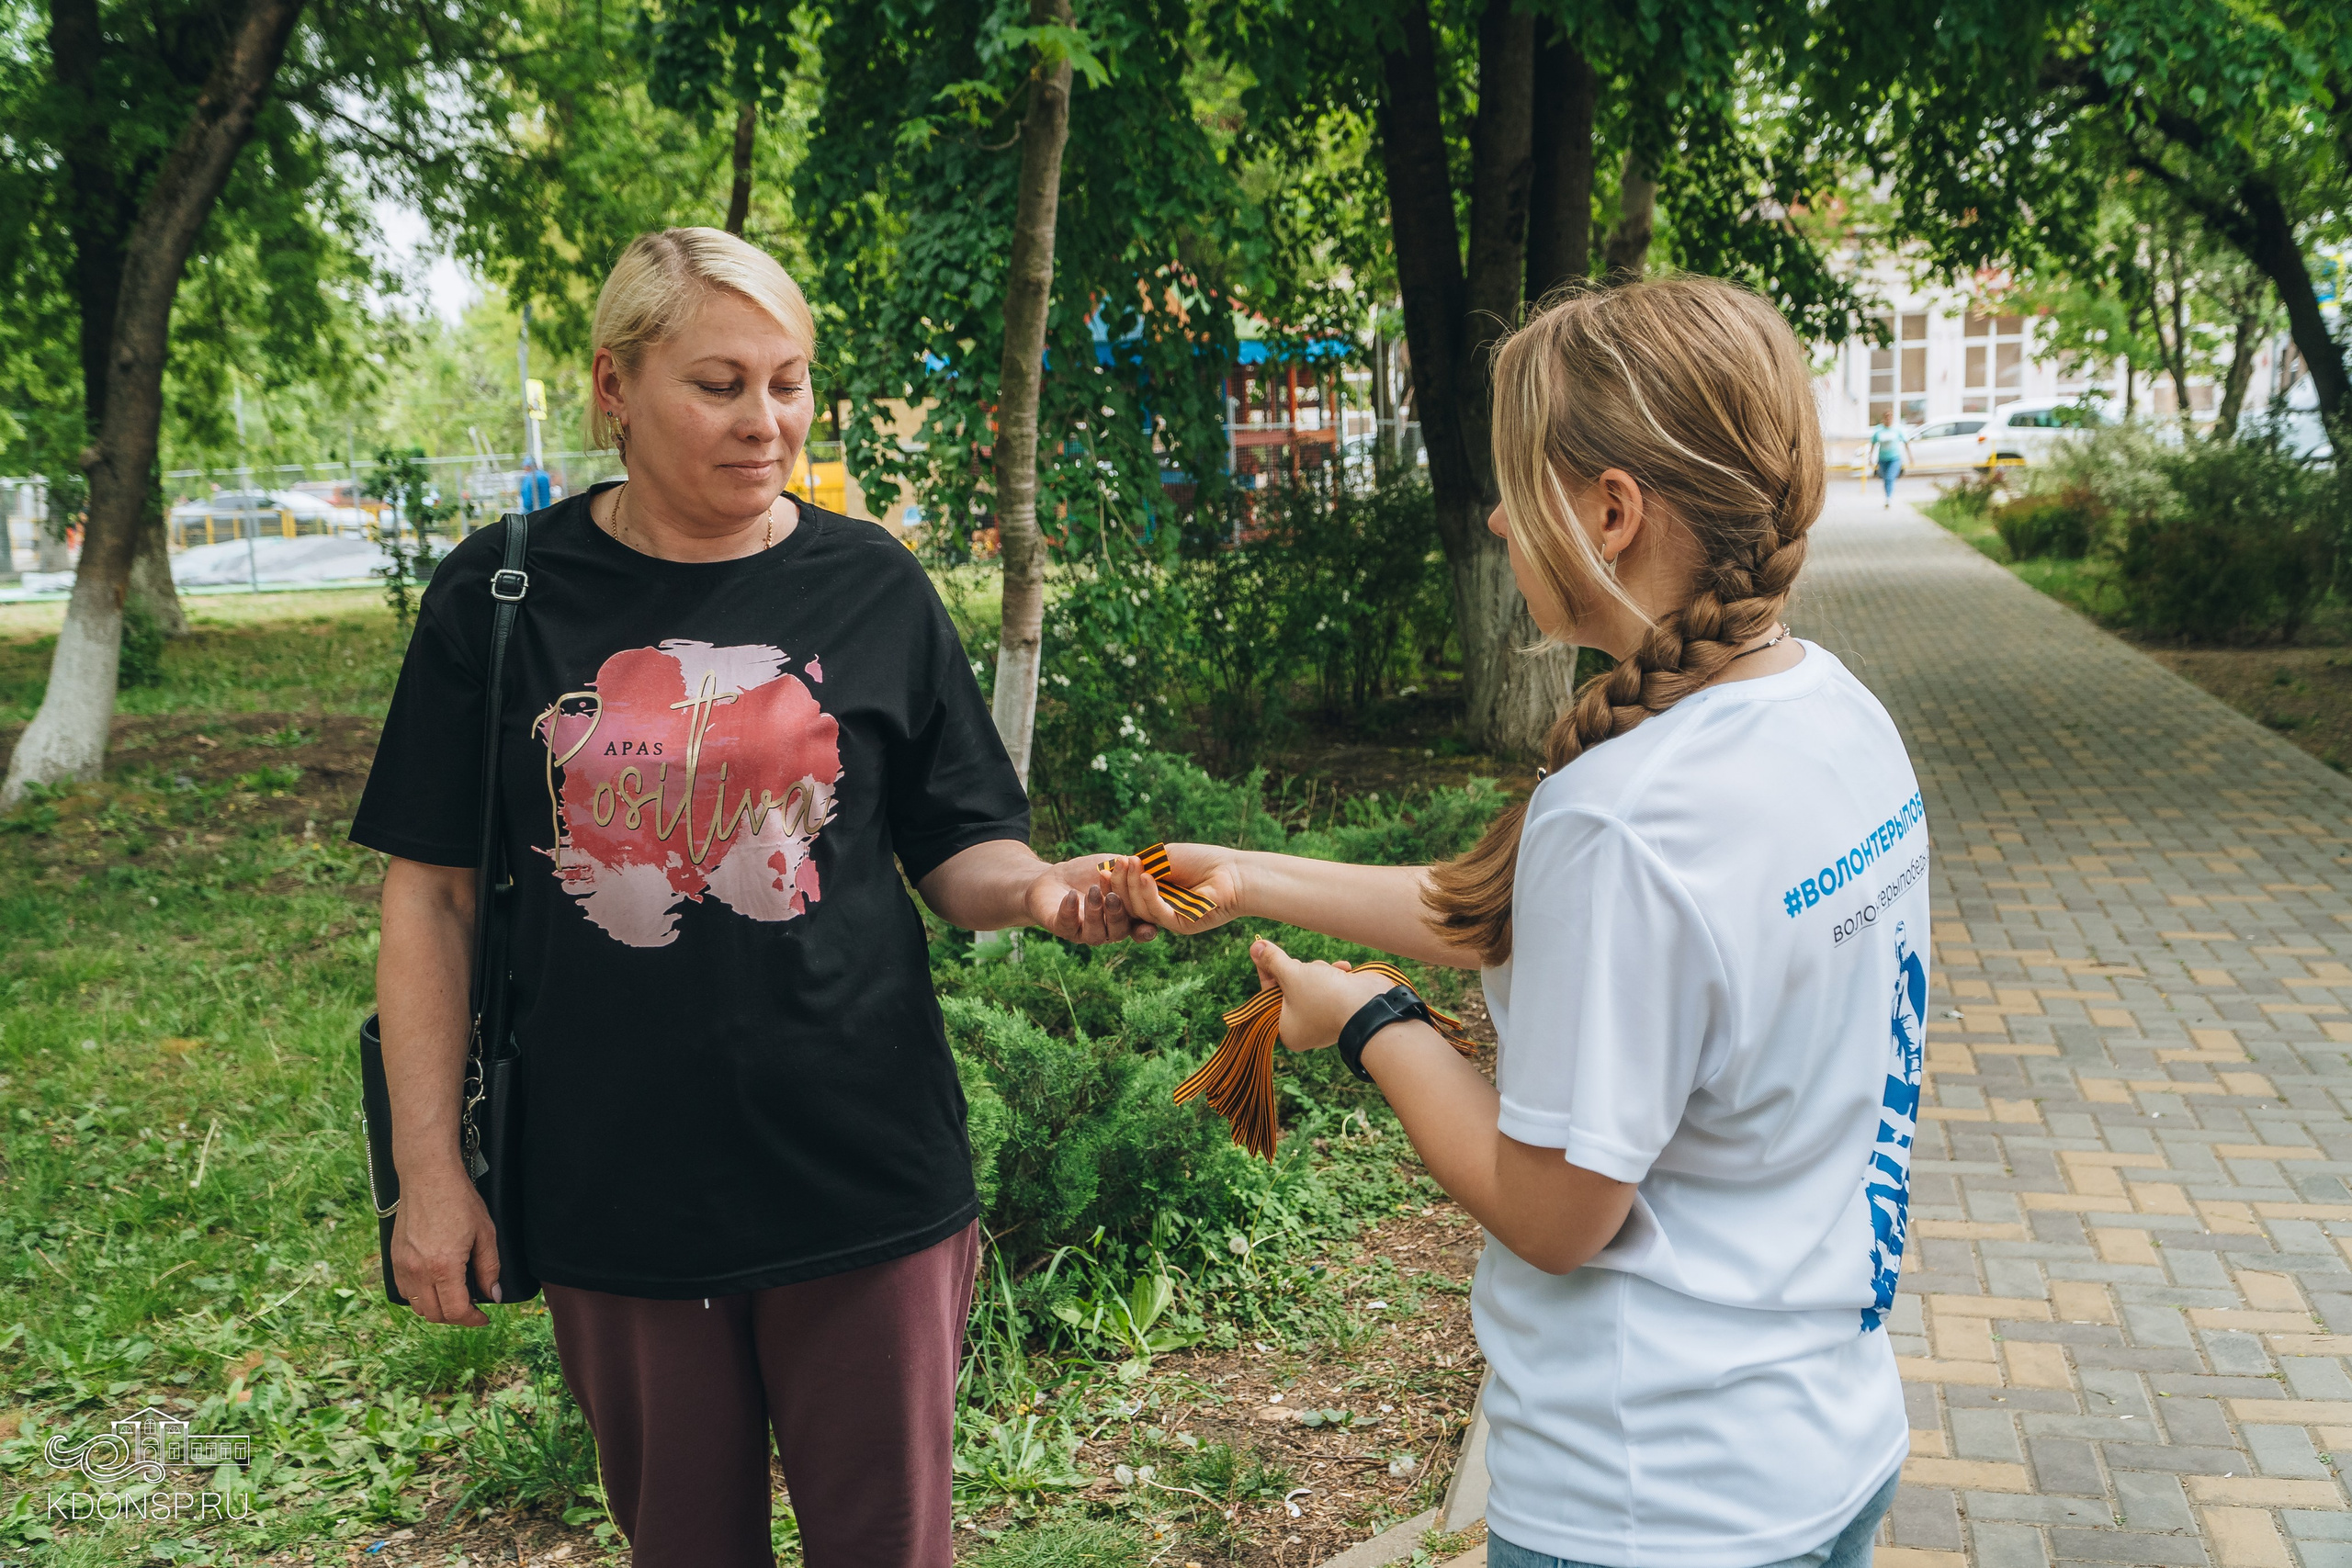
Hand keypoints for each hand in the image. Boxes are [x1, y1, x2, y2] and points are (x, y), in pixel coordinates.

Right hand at [388, 1163, 499, 1325]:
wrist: (428, 1177)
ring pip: (417, 1306)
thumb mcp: (485, 1234)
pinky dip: (420, 1297)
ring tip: (454, 1298)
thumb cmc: (459, 1201)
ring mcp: (402, 1266)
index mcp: (444, 1266)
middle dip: (456, 1317)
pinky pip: (404, 1291)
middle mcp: (419, 1271)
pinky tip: (435, 1286)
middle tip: (471, 1308)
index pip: (456, 1311)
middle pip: (435, 1315)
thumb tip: (493, 1295)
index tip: (483, 1318)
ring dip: (436, 1309)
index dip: (472, 1320)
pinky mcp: (394, 1258)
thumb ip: (490, 1268)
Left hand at [1026, 854, 1156, 943]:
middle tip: (1113, 896)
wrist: (1056, 875)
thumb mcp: (1115, 867)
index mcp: (1125, 918)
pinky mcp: (1062, 928)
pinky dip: (1071, 911)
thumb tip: (1156, 867)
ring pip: (1095, 935)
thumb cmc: (1090, 872)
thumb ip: (1134, 870)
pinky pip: (1068, 926)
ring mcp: (1085, 932)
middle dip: (1117, 915)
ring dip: (1096, 913)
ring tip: (1093, 891)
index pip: (1139, 929)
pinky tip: (1071, 896)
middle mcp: (1107, 930)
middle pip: (1119, 932)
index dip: (1145, 932)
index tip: (1148, 927)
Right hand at [1096, 842, 1245, 934]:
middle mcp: (1161, 908)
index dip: (1117, 881)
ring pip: (1141, 909)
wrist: (1234, 873)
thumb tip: (1119, 867)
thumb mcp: (1166, 857)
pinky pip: (1159, 914)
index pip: (1128, 892)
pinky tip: (1146, 878)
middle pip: (1130, 902)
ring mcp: (1170, 919)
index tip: (1106, 866)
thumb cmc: (1203, 861)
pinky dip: (1149, 896)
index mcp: (1156, 893)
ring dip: (1133, 886)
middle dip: (1122, 883)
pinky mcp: (1180, 925)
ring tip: (1132, 865)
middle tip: (1119, 863)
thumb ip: (1144, 864)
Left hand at [1250, 937, 1398, 1051]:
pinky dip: (1335, 975)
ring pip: (1311, 982)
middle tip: (1303, 967)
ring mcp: (1326, 1018)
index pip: (1269, 995)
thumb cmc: (1324, 996)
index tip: (1261, 949)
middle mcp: (1305, 1027)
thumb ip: (1273, 961)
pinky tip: (1343, 971)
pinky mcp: (1342, 1007)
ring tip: (1327, 974)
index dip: (1267, 970)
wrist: (1369, 1005)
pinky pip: (1330, 985)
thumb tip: (1255, 947)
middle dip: (1298, 971)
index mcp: (1287, 1029)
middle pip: (1290, 987)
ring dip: (1318, 971)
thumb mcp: (1292, 975)